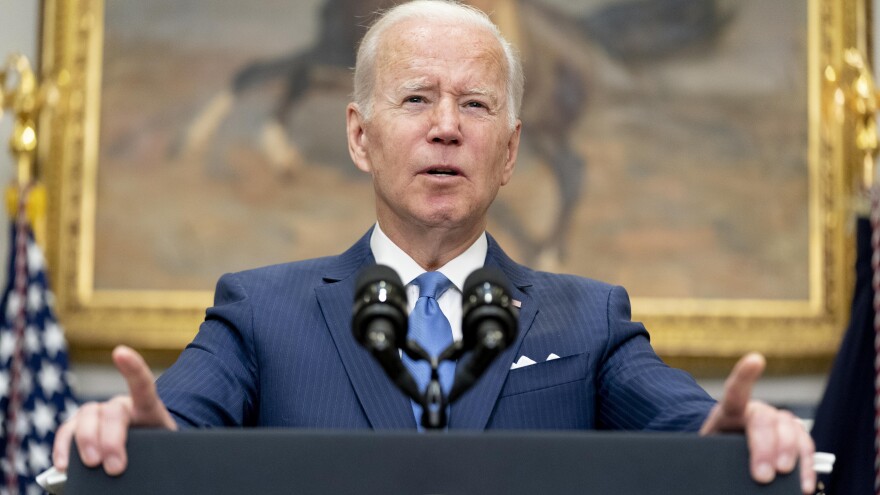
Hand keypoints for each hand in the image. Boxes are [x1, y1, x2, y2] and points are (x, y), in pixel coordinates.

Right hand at [52, 345, 177, 475]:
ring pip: (86, 416)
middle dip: (111, 439)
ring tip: (91, 464)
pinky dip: (63, 448)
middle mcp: (120, 405)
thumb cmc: (156, 447)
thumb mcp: (163, 447)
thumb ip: (154, 449)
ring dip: (86, 441)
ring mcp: (98, 415)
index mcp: (147, 407)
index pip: (142, 384)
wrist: (148, 451)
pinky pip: (67, 432)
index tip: (120, 352)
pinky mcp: (81, 429)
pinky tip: (63, 464)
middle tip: (115, 466)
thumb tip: (137, 465)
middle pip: (112, 411)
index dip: (132, 367)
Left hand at [699, 353, 814, 494]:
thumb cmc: (717, 448)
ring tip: (784, 475)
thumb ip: (718, 454)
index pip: (735, 391)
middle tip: (762, 475)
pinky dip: (806, 467)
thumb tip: (729, 475)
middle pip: (765, 420)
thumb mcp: (710, 450)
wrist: (727, 451)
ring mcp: (778, 422)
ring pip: (790, 430)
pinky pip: (805, 447)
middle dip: (765, 448)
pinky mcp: (794, 437)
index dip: (745, 374)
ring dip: (789, 454)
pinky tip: (804, 483)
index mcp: (729, 411)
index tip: (755, 360)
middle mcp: (756, 411)